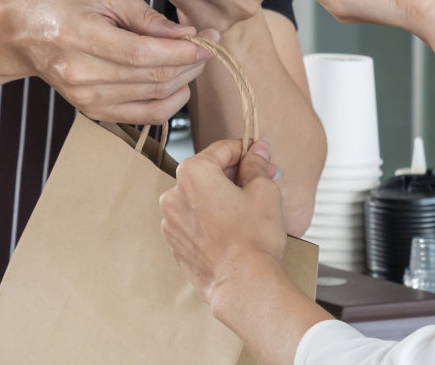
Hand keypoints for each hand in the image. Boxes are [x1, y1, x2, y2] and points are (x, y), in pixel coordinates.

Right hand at [9, 0, 212, 122]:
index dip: (182, 51)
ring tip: (195, 58)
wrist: (22, 31)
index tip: (209, 38)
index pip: (142, 54)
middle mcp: (81, 74)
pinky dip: (169, 102)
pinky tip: (179, 82)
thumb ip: (145, 14)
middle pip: (152, 78)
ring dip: (184, 80)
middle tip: (210, 44)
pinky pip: (143, 116)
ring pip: (153, 97)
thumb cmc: (62, 0)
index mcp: (80, 36)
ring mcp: (85, 98)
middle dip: (190, 63)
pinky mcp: (92, 112)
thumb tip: (185, 35)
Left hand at [160, 138, 286, 314]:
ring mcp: (170, 221)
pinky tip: (233, 229)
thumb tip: (257, 151)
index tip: (259, 154)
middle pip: (208, 173)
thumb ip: (256, 165)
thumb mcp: (263, 192)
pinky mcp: (175, 243)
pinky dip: (211, 219)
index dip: (245, 150)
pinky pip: (194, 221)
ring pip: (200, 198)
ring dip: (221, 197)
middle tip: (261, 180)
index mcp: (193, 173)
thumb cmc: (253, 238)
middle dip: (235, 175)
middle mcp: (174, 194)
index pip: (222, 150)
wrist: (242, 285)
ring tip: (249, 209)